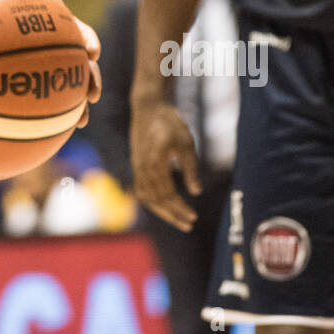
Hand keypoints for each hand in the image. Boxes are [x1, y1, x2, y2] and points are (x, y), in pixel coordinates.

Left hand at [9, 0, 100, 129]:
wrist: (4, 3)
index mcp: (63, 26)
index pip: (83, 34)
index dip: (89, 42)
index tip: (92, 52)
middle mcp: (63, 48)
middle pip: (84, 67)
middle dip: (91, 81)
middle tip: (91, 96)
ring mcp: (52, 65)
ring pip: (69, 88)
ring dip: (77, 106)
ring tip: (79, 123)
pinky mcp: (37, 79)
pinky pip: (44, 98)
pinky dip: (45, 114)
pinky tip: (40, 131)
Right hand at [131, 101, 200, 230]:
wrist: (148, 108)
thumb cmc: (170, 123)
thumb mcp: (186, 142)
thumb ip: (190, 168)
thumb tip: (196, 193)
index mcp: (156, 162)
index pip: (167, 194)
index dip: (180, 208)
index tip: (193, 217)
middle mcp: (143, 167)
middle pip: (156, 200)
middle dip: (172, 215)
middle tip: (189, 225)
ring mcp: (137, 167)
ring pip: (147, 197)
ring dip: (162, 211)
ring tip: (178, 219)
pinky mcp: (137, 165)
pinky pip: (141, 190)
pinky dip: (152, 201)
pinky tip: (163, 205)